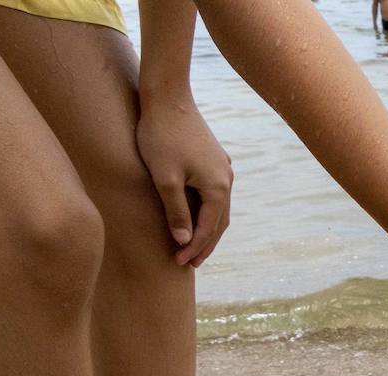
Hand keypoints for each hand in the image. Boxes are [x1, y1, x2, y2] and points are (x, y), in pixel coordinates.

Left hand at [135, 100, 233, 266]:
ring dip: (207, 229)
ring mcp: (223, 169)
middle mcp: (226, 180)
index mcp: (217, 188)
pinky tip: (196, 215)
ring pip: (219, 209)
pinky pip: (214, 194)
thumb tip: (184, 241)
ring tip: (194, 245)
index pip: (208, 229)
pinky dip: (207, 212)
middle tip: (190, 263)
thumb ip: (175, 211)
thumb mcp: (164, 178)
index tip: (178, 263)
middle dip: (205, 244)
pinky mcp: (214, 160)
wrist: (168, 98)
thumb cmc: (161, 137)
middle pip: (219, 223)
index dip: (194, 248)